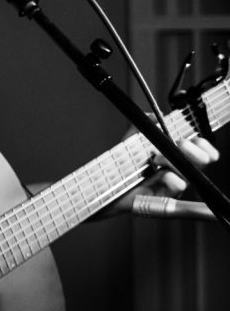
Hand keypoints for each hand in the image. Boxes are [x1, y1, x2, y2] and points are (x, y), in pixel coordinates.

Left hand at [98, 132, 218, 216]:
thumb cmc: (122, 165)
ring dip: (173, 161)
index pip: (203, 150)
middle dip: (191, 149)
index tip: (191, 139)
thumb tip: (155, 115)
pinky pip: (179, 186)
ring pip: (190, 171)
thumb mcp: (132, 141)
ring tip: (155, 159)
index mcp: (176, 155)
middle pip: (203, 160)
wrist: (107, 185)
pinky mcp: (166, 196)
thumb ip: (143, 126)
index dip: (203, 144)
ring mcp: (174, 183)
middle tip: (176, 145)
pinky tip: (159, 176)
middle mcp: (178, 169)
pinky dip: (171, 178)